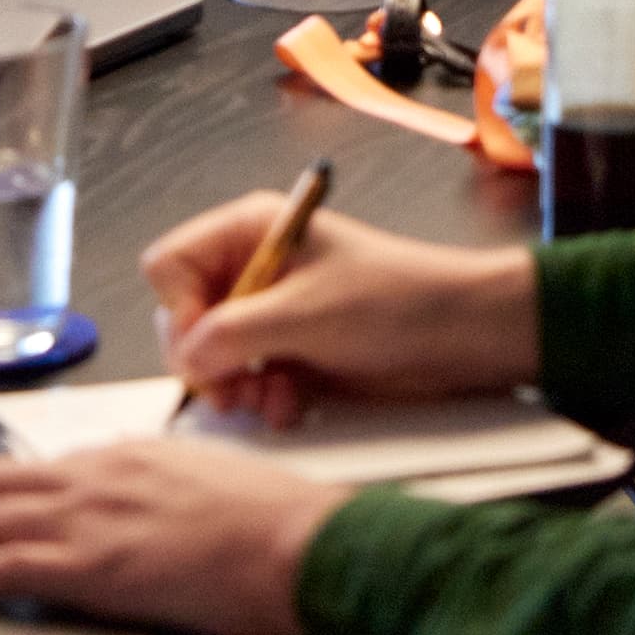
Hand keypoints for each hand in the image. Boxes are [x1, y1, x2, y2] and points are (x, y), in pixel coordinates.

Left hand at [0, 442, 341, 634]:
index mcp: (134, 454)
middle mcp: (102, 475)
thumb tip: (153, 506)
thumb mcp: (212, 479)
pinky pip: (6, 565)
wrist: (299, 542)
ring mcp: (93, 518)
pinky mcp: (92, 566)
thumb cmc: (276, 521)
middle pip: (3, 487)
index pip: (47, 468)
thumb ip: (167, 486)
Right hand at [145, 196, 537, 425]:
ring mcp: (273, 314)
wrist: (463, 337)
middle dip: (205, 360)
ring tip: (269, 399)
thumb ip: (232, 334)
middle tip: (231, 390)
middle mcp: (255, 268)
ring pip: (213, 358)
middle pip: (185, 317)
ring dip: (234, 387)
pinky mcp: (291, 354)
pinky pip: (246, 381)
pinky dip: (263, 399)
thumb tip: (185, 360)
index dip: (180, 310)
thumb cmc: (394, 301)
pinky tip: (292, 403)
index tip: (206, 346)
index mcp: (252, 231)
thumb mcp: (305, 314)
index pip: (171, 265)